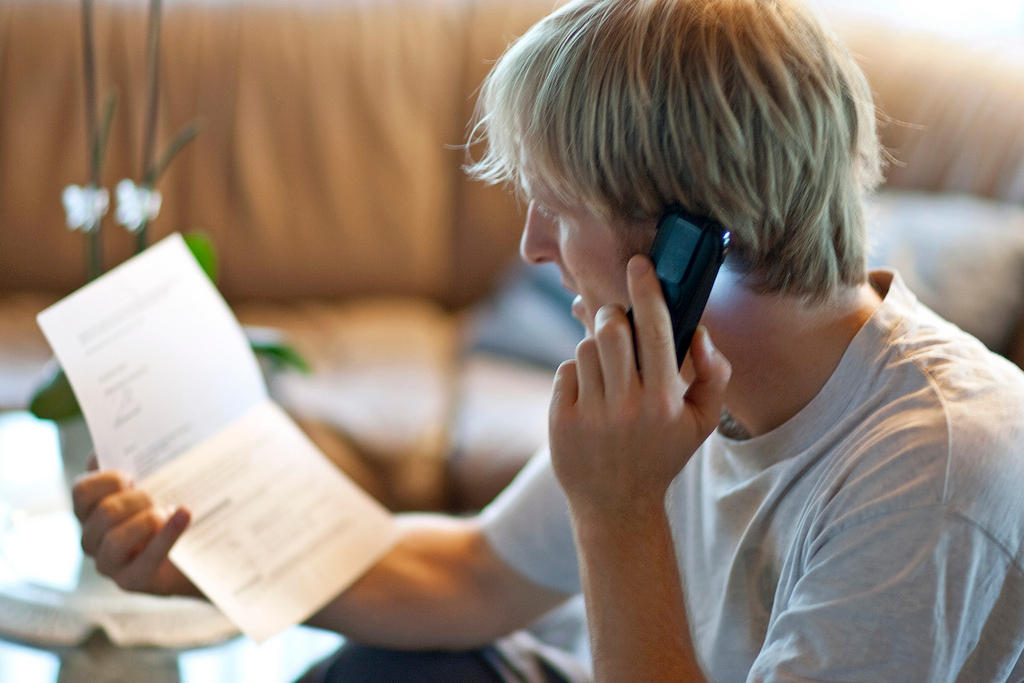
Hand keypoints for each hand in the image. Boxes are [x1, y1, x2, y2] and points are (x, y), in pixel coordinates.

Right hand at [71, 467, 196, 595]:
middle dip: (136, 499)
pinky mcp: (131, 581)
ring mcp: (108, 562)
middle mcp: (93, 538)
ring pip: (115, 539)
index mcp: (91, 510)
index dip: (108, 479)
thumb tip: (126, 438)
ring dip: (148, 521)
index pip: (82, 491)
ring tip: (168, 512)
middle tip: (158, 496)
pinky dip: (167, 535)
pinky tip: (184, 514)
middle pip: (104, 513)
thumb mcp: (153, 478)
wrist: (199, 547)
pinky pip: (145, 558)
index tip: (133, 475)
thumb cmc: (170, 505)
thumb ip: (135, 459)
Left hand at [548, 254, 730, 517]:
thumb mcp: (703, 422)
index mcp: (666, 401)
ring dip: (597, 350)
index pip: (655, 329)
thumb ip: (714, 374)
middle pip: (613, 329)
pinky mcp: (562, 420)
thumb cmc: (662, 454)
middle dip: (613, 316)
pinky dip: (578, 375)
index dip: (647, 290)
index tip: (640, 264)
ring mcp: (592, 413)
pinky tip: (590, 398)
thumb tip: (698, 331)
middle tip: (617, 322)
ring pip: (587, 347)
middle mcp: (629, 406)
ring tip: (609, 375)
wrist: (616, 504)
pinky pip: (567, 371)